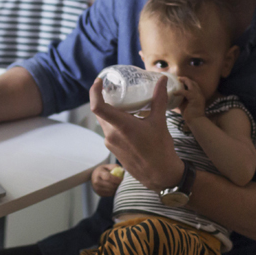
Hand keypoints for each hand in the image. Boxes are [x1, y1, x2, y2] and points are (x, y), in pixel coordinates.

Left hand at [89, 77, 185, 191]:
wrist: (160, 174)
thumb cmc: (160, 149)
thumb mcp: (160, 121)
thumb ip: (159, 99)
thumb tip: (161, 79)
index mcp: (121, 126)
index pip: (97, 106)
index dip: (94, 91)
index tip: (99, 82)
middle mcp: (111, 135)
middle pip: (100, 112)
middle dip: (105, 100)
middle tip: (115, 90)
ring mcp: (110, 143)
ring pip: (104, 122)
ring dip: (111, 112)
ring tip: (125, 105)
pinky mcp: (113, 149)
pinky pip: (109, 131)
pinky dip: (114, 123)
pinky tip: (128, 122)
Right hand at [90, 163, 122, 196]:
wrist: (94, 176)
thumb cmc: (104, 170)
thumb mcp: (108, 166)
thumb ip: (115, 167)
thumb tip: (123, 171)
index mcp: (99, 173)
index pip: (108, 177)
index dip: (117, 179)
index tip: (123, 179)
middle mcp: (96, 181)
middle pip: (110, 185)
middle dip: (118, 185)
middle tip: (124, 183)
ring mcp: (97, 188)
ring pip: (111, 191)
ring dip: (117, 189)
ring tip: (120, 185)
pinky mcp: (99, 193)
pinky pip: (110, 194)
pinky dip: (114, 192)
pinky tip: (116, 188)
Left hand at [175, 76, 206, 120]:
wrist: (196, 121)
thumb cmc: (190, 114)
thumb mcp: (185, 104)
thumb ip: (181, 99)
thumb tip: (173, 96)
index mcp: (198, 95)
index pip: (194, 84)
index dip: (188, 81)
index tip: (180, 80)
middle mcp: (199, 93)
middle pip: (193, 82)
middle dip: (185, 79)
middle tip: (178, 78)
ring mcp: (198, 95)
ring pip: (191, 84)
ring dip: (184, 80)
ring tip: (178, 80)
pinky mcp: (194, 99)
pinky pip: (186, 92)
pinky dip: (179, 91)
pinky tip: (174, 93)